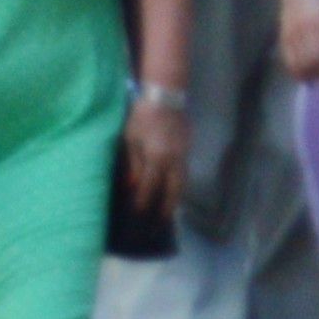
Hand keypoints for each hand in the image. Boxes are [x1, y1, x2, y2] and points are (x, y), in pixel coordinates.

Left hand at [116, 96, 190, 221]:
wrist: (165, 95)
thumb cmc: (142, 115)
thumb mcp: (131, 139)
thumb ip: (133, 164)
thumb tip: (131, 185)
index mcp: (156, 157)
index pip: (149, 187)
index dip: (143, 202)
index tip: (137, 214)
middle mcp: (173, 160)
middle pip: (172, 191)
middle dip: (167, 208)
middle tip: (161, 223)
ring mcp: (183, 154)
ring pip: (182, 183)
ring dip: (175, 198)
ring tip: (169, 210)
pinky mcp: (188, 148)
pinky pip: (184, 172)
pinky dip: (178, 184)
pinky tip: (173, 188)